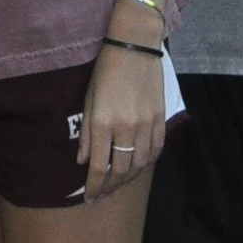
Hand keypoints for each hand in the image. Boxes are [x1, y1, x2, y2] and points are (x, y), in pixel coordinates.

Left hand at [77, 39, 166, 199]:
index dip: (94, 187)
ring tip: (119, 182)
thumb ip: (85, 132)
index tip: (89, 197)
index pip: (98, 167)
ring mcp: (146, 124)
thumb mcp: (88, 99)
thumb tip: (83, 161)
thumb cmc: (105, 70)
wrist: (135, 45)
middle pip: (121, 170)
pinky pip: (156, 149)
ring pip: (140, 164)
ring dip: (129, 178)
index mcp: (103, 123)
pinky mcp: (160, 117)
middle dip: (110, 187)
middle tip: (103, 193)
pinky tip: (139, 165)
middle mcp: (126, 127)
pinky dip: (147, 162)